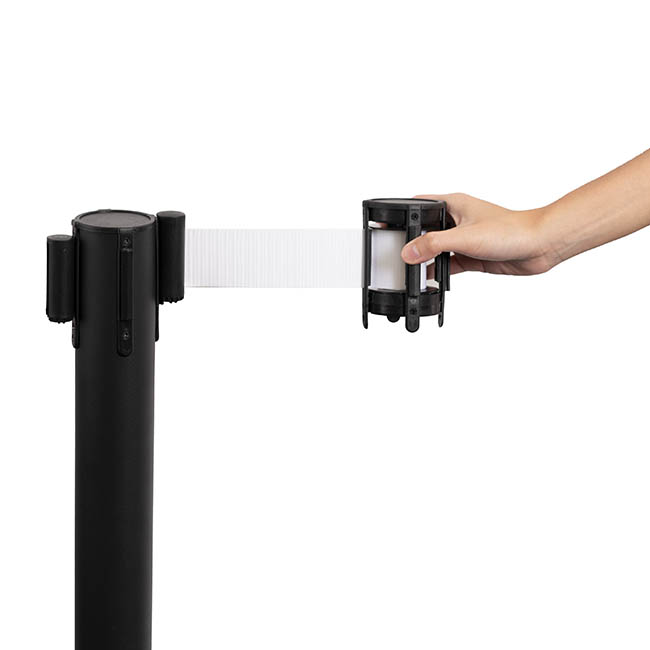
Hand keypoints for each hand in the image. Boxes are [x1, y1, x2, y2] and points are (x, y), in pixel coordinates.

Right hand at [400, 193, 555, 275]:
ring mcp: (464, 239)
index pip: (419, 205)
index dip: (402, 214)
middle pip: (424, 230)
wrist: (540, 245)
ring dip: (426, 260)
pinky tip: (430, 280)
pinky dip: (439, 272)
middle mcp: (457, 220)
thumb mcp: (465, 237)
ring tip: (412, 270)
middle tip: (397, 254)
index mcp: (454, 204)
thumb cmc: (512, 230)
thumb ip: (434, 244)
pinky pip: (448, 265)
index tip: (387, 226)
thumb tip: (409, 252)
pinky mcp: (472, 256)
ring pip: (436, 249)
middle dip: (411, 242)